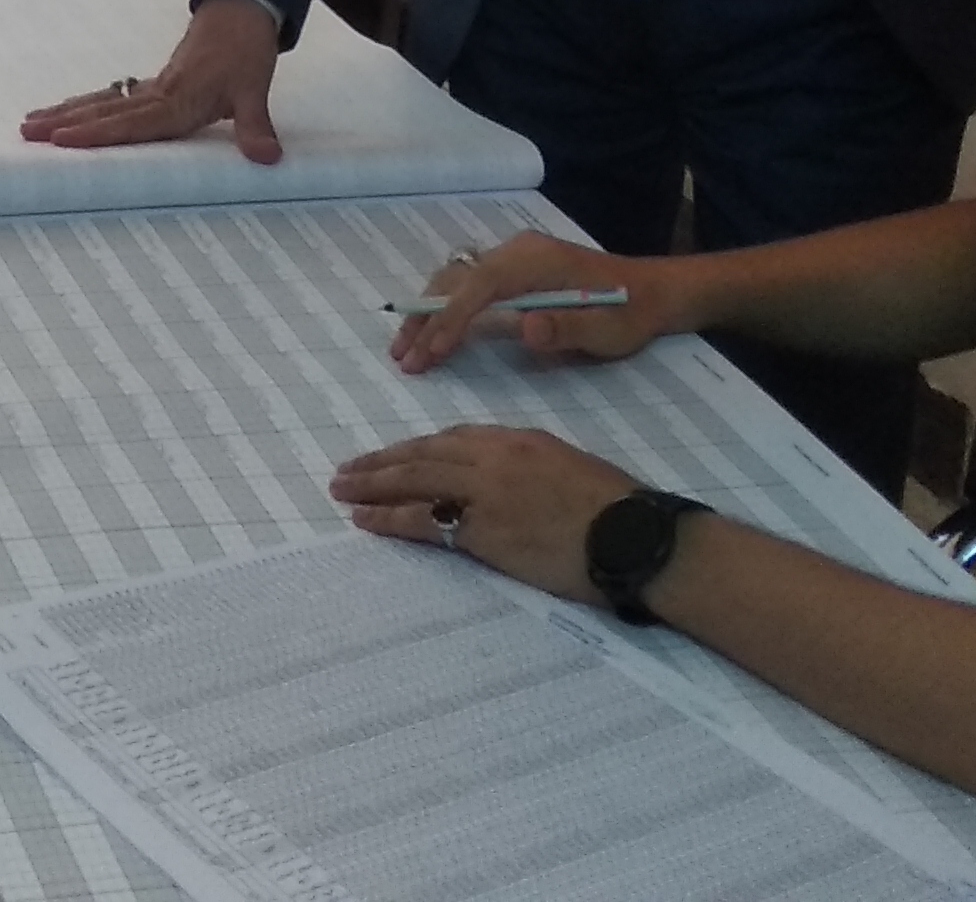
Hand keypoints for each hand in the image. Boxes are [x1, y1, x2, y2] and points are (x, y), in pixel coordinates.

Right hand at [19, 0, 284, 163]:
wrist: (241, 11)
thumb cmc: (246, 52)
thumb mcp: (255, 90)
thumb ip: (255, 127)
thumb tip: (267, 159)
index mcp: (179, 100)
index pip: (133, 123)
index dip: (98, 134)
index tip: (63, 139)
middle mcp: (158, 94)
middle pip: (105, 111)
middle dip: (64, 123)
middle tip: (26, 132)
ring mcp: (152, 88)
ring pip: (101, 102)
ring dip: (66, 113)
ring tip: (29, 124)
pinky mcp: (153, 86)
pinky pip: (111, 98)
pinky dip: (85, 106)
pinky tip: (63, 113)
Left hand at [330, 425, 637, 601]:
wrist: (632, 536)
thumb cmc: (613, 508)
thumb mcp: (566, 467)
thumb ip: (527, 466)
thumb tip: (501, 482)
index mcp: (517, 439)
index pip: (452, 438)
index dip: (417, 449)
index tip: (392, 457)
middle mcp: (494, 458)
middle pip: (423, 454)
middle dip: (381, 462)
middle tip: (347, 470)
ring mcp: (486, 493)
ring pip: (414, 481)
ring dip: (373, 485)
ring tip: (343, 491)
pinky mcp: (483, 531)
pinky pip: (425, 521)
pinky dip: (390, 519)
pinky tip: (366, 520)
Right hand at [387, 231, 669, 373]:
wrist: (654, 292)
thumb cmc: (630, 313)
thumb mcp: (607, 329)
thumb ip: (565, 327)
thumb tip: (522, 328)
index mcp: (537, 260)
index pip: (480, 285)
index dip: (451, 318)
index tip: (431, 354)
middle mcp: (518, 251)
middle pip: (457, 278)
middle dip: (426, 318)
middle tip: (403, 359)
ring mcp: (514, 258)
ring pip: (456, 279)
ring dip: (429, 314)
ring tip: (407, 352)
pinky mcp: (514, 270)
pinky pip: (468, 285)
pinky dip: (445, 308)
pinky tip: (433, 335)